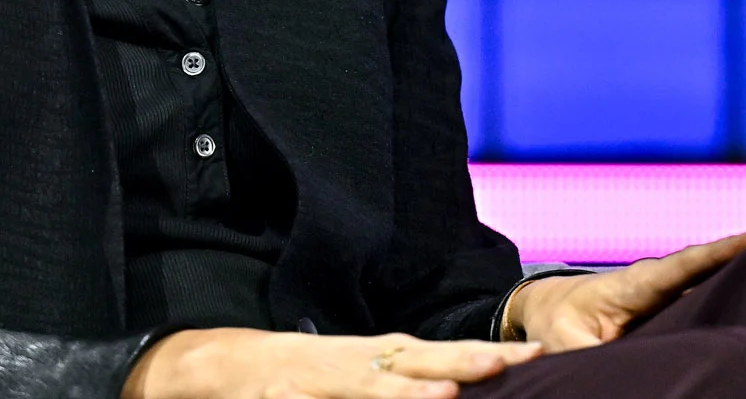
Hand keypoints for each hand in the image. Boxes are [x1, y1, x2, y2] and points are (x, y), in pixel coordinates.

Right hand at [122, 327, 542, 398]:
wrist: (212, 365)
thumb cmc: (290, 377)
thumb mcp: (347, 373)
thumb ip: (393, 381)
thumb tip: (452, 388)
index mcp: (369, 356)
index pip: (435, 353)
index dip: (482, 354)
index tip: (534, 352)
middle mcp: (349, 363)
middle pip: (413, 359)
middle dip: (462, 361)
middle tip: (511, 361)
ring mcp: (315, 382)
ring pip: (369, 386)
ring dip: (408, 392)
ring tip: (449, 394)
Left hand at [503, 232, 745, 353]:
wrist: (549, 309)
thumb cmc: (557, 323)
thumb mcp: (565, 342)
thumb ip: (587, 356)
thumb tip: (603, 371)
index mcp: (636, 284)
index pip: (683, 265)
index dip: (719, 252)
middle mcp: (659, 282)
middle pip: (709, 268)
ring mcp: (668, 294)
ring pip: (711, 283)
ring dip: (744, 277)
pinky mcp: (672, 308)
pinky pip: (705, 298)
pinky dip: (732, 296)